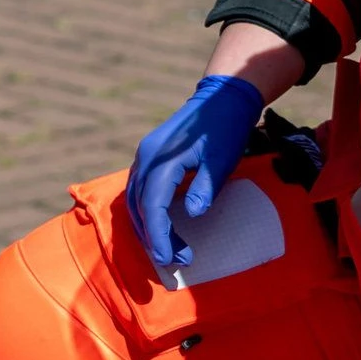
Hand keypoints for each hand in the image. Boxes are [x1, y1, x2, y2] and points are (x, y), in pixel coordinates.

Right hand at [127, 74, 266, 272]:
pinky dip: (147, 213)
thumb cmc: (225, 129)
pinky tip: (161, 228)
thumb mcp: (221, 159)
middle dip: (154, 237)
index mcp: (163, 159)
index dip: (159, 235)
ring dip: (148, 228)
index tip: (169, 259)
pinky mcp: (150, 158)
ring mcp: (145, 157)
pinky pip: (140, 191)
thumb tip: (192, 213)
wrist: (222, 98)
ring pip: (135, 200)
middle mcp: (146, 158)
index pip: (153, 204)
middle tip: (174, 262)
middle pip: (140, 206)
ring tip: (168, 251)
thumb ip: (205, 186)